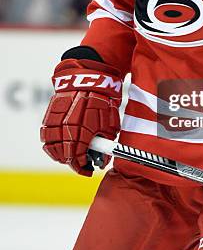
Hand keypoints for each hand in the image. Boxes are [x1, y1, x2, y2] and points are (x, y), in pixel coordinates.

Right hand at [40, 58, 121, 176]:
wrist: (89, 79)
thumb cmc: (102, 101)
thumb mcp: (110, 124)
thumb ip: (105, 144)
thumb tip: (102, 160)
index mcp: (82, 132)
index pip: (77, 159)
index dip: (83, 167)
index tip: (88, 170)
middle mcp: (65, 129)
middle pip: (63, 156)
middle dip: (73, 162)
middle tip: (81, 163)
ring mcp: (55, 122)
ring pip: (51, 148)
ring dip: (60, 155)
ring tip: (70, 156)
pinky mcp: (49, 116)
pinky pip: (46, 136)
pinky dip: (51, 144)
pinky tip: (60, 145)